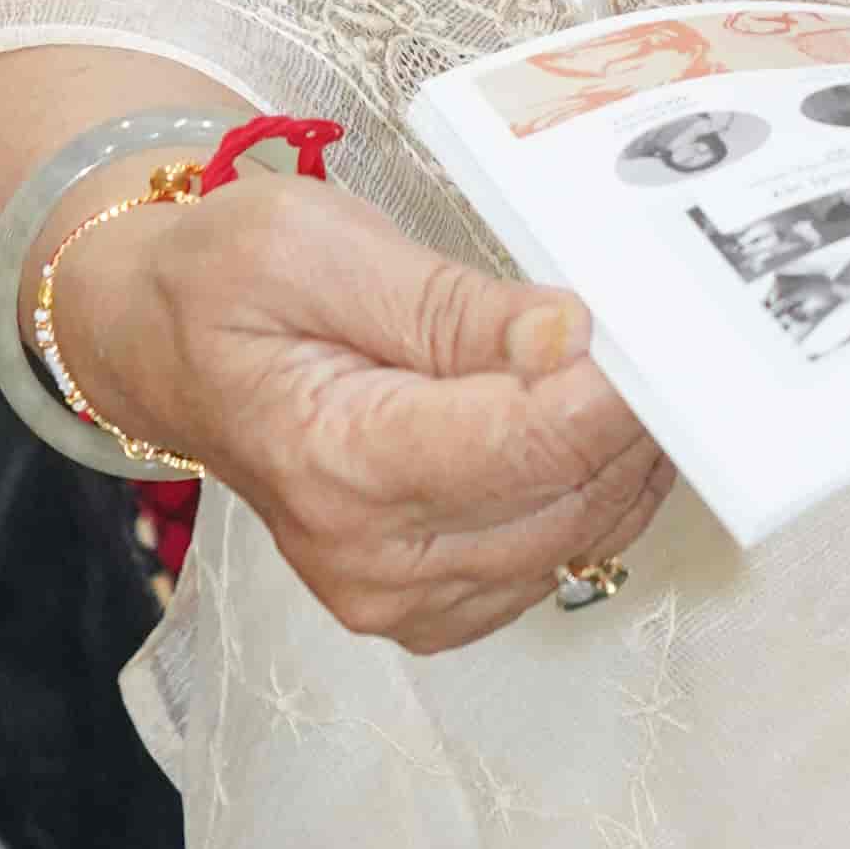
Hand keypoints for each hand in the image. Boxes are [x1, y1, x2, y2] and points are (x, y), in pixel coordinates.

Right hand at [55, 170, 670, 653]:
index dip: (616, 391)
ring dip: (631, 456)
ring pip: (578, 536)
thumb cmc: (224, 281)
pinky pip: (554, 559)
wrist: (159, 344)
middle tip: (690, 331)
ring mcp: (400, 596)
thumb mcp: (312, 246)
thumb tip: (568, 337)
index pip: (522, 445)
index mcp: (335, 462)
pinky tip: (601, 424)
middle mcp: (371, 557)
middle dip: (642, 416)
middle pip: (566, 497)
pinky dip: (597, 493)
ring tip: (655, 367)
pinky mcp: (429, 603)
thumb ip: (447, 303)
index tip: (679, 329)